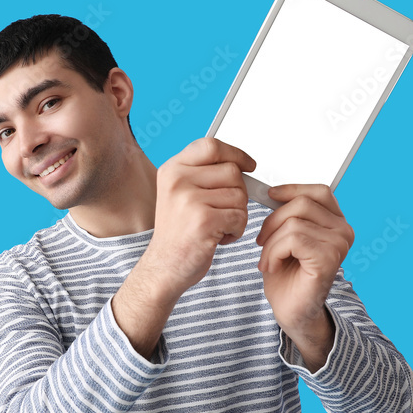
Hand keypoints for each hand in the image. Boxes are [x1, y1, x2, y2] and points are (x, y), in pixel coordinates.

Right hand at [142, 138, 255, 300]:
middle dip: (238, 194)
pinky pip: (240, 216)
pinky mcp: (203, 220)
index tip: (248, 165)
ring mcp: (189, 200)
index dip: (235, 154)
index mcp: (172, 170)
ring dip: (237, 215)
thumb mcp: (180, 194)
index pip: (211, 146)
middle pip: (232, 172)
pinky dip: (236, 230)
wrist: (164, 267)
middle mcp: (178, 181)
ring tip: (216, 227)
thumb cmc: (177, 234)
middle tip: (222, 212)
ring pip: (240, 196)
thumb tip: (241, 162)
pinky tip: (217, 238)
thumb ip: (204, 173)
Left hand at [255, 184, 353, 369]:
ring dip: (271, 243)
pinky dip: (274, 252)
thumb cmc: (288, 276)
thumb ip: (287, 213)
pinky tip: (272, 266)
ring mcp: (339, 245)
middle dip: (273, 221)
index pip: (318, 192)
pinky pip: (292, 239)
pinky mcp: (328, 259)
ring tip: (268, 260)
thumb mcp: (285, 235)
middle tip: (262, 242)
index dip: (292, 190)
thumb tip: (273, 191)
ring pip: (293, 223)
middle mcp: (343, 231)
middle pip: (302, 203)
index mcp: (336, 222)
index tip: (270, 195)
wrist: (290, 311)